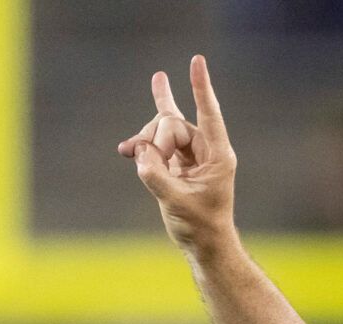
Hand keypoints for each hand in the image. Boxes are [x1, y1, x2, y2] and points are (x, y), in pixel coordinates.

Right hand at [117, 56, 236, 257]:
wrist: (203, 243)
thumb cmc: (200, 226)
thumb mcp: (177, 202)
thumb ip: (155, 176)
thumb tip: (139, 153)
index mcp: (218, 156)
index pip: (208, 114)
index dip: (200, 88)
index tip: (196, 61)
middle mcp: (205, 150)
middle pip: (173, 124)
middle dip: (154, 139)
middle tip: (144, 162)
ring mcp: (189, 154)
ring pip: (161, 130)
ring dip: (144, 141)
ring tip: (129, 153)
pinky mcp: (176, 161)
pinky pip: (155, 142)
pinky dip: (140, 146)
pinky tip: (124, 149)